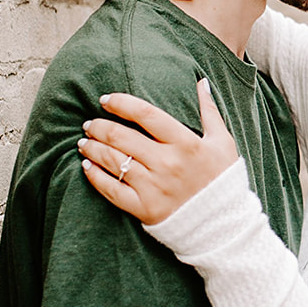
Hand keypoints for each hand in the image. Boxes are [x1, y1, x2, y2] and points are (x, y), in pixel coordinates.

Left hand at [79, 78, 238, 223]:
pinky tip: (87, 166)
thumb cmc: (221, 179)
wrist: (223, 224)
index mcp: (186, 143)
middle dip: (99, 126)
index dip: (122, 103)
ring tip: (84, 142)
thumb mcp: (222, 142)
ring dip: (93, 148)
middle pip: (122, 137)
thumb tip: (202, 82)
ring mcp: (154, 186)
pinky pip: (112, 190)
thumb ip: (209, 111)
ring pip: (113, 161)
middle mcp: (167, 163)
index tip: (105, 99)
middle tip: (90, 123)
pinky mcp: (144, 208)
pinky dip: (95, 176)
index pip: (146, 114)